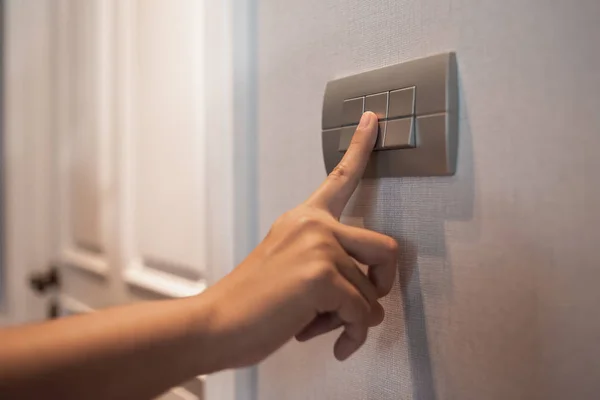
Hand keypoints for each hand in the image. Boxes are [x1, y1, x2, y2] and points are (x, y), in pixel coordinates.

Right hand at [203, 111, 397, 368]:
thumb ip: (325, 265)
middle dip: (382, 286)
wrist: (215, 324)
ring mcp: (319, 246)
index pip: (339, 177)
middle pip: (387, 249)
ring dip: (353, 320)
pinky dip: (353, 336)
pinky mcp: (322, 275)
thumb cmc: (251, 303)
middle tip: (360, 306)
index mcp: (304, 219)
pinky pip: (362, 314)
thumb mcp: (288, 267)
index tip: (375, 117)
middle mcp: (314, 225)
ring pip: (373, 293)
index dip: (361, 147)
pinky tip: (337, 345)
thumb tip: (369, 301)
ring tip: (319, 324)